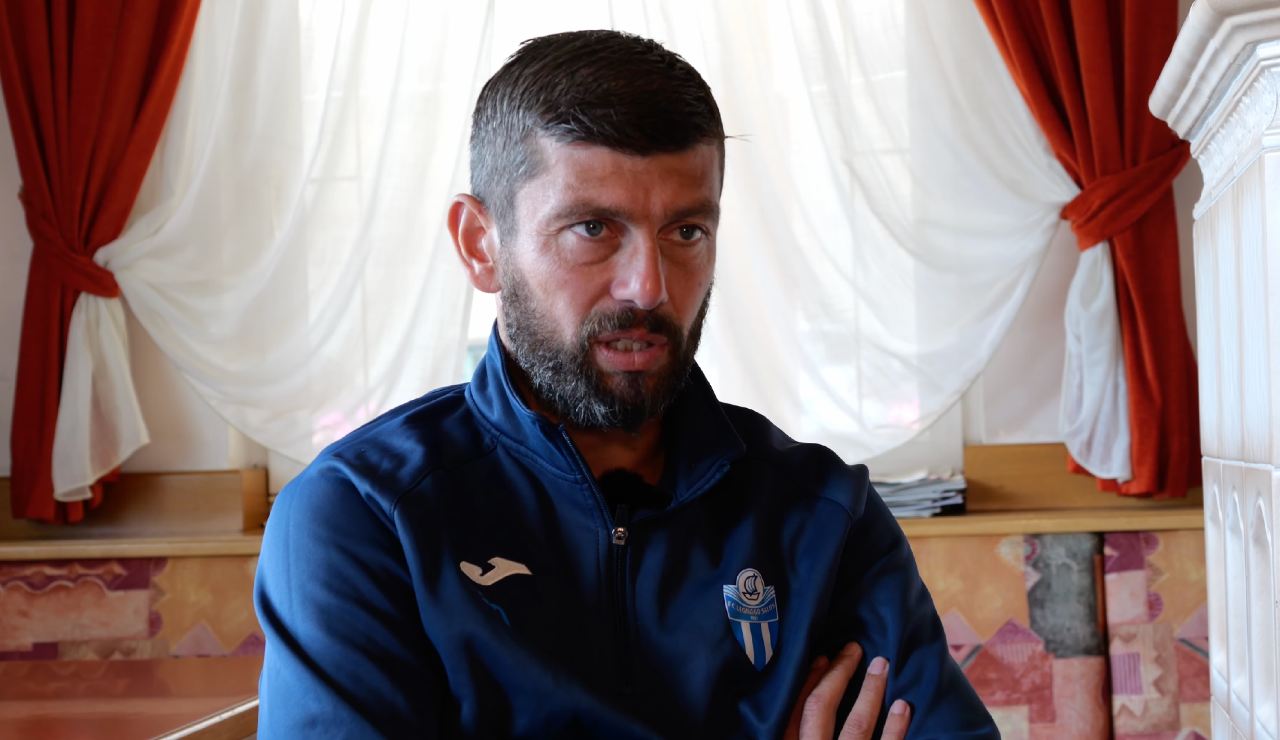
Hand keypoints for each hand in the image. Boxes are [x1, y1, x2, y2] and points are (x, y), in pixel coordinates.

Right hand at [785, 642, 910, 739]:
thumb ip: (799, 730)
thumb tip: (809, 699)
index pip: (795, 709)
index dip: (809, 681)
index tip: (823, 658)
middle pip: (821, 708)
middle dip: (838, 675)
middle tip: (854, 649)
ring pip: (856, 725)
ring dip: (870, 692)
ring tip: (882, 665)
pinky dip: (895, 727)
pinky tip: (903, 706)